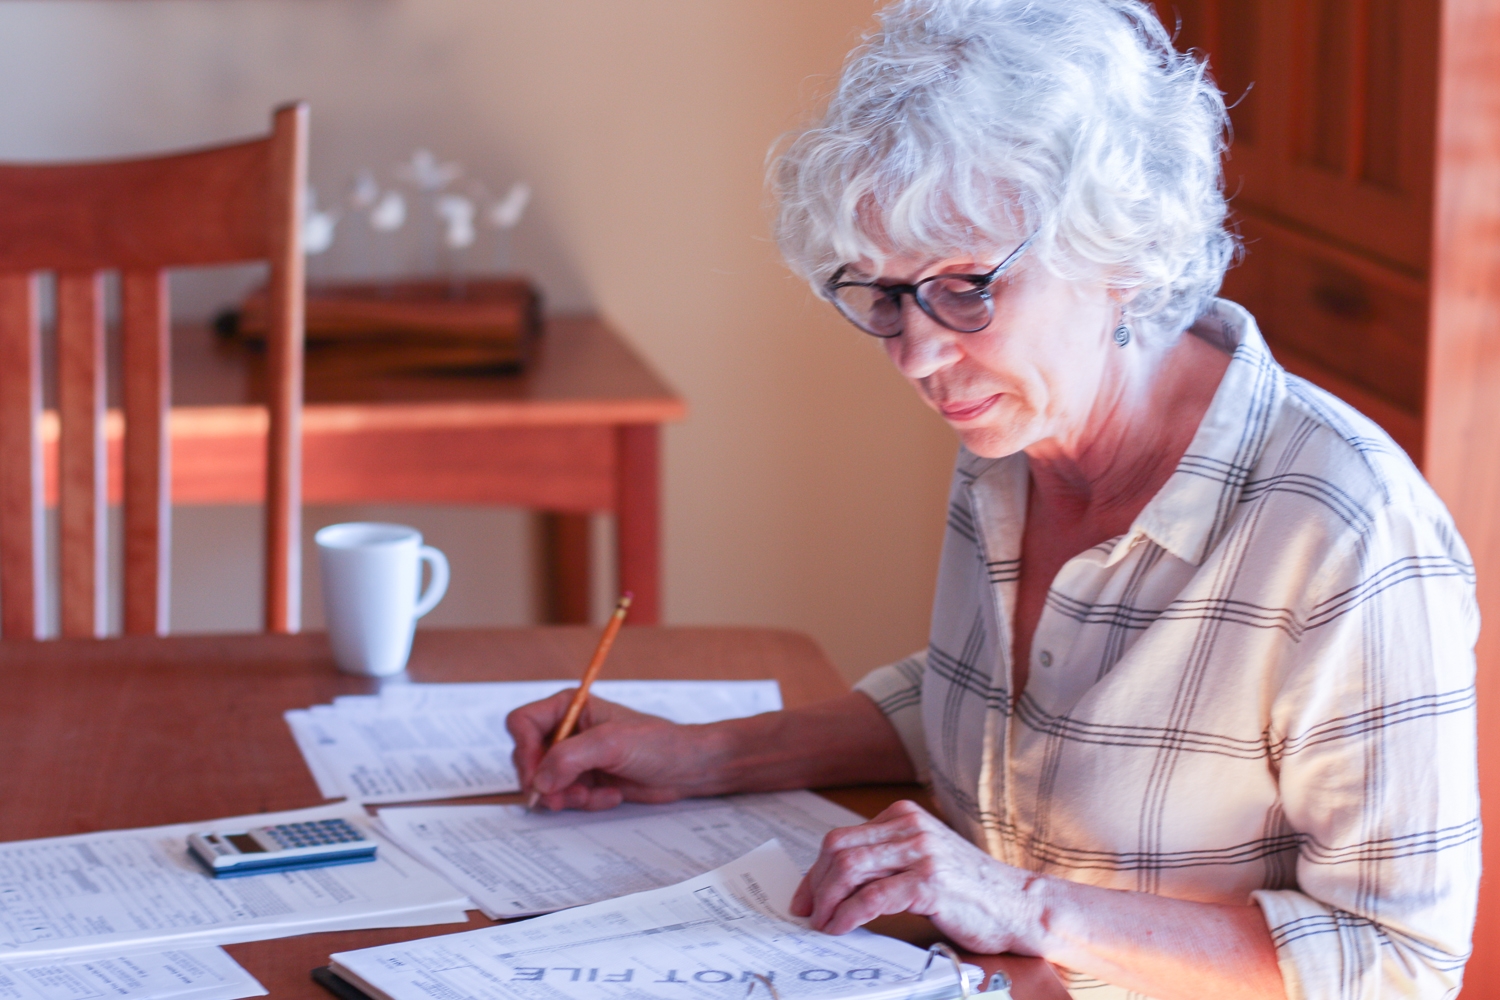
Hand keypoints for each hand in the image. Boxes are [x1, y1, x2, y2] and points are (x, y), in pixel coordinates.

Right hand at [507, 691, 729, 810]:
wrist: (688, 768)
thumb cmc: (658, 743)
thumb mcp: (612, 743)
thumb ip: (570, 757)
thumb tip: (539, 780)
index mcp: (569, 706)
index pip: (522, 723)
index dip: (525, 750)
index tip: (540, 774)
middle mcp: (567, 730)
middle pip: (527, 757)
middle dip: (546, 782)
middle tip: (565, 797)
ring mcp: (575, 757)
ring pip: (544, 783)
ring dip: (566, 796)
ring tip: (594, 796)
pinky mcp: (585, 779)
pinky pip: (565, 797)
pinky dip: (584, 802)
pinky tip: (611, 795)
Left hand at [790, 800, 1045, 954]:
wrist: (1021, 905)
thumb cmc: (972, 891)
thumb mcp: (924, 860)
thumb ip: (887, 860)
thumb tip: (835, 884)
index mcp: (904, 816)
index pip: (841, 838)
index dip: (815, 870)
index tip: (805, 896)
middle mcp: (910, 826)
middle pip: (838, 849)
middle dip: (815, 885)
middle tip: (806, 912)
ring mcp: (920, 852)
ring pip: (849, 869)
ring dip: (827, 901)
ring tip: (822, 923)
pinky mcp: (929, 882)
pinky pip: (873, 897)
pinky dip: (848, 915)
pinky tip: (842, 928)